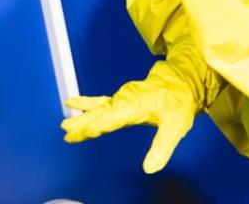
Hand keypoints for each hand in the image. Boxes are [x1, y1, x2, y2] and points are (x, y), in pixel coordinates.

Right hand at [61, 31, 223, 173]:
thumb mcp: (176, 126)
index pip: (115, 116)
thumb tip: (149, 169)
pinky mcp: (123, 98)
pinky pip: (102, 101)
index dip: (100, 124)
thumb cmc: (180, 101)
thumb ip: (162, 147)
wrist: (183, 79)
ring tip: (65, 126)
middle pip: (102, 112)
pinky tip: (73, 103)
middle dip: (85, 123)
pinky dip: (88, 104)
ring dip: (83, 117)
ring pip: (99, 108)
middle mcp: (127, 99)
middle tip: (67, 132)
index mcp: (138, 104)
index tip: (84, 131)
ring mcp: (123, 97)